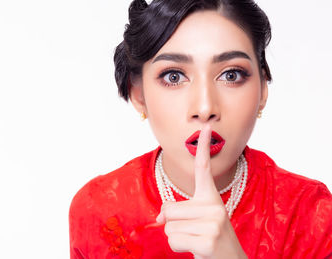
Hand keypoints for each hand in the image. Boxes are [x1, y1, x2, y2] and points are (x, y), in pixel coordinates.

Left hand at [156, 124, 246, 258]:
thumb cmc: (210, 238)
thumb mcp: (198, 220)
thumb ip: (177, 212)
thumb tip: (159, 218)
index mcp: (211, 197)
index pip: (204, 168)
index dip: (204, 147)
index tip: (206, 126)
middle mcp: (214, 206)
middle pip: (168, 208)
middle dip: (173, 223)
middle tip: (193, 231)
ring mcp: (213, 223)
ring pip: (169, 226)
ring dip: (176, 236)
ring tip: (195, 239)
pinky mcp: (208, 241)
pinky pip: (173, 240)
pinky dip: (178, 248)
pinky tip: (195, 249)